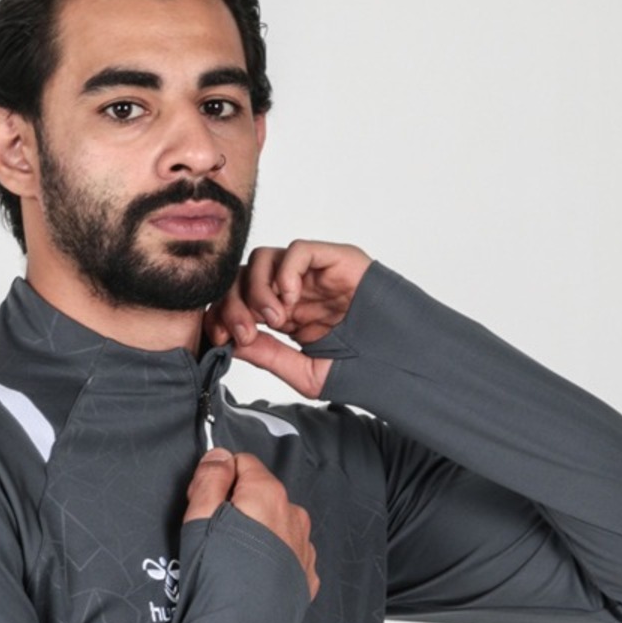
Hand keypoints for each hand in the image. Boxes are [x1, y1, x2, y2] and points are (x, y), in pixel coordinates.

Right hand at [184, 450, 319, 599]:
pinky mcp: (306, 577)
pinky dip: (272, 559)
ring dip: (257, 533)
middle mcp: (294, 517)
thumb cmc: (213, 583)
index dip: (219, 480)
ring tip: (235, 563)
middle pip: (262, 494)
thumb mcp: (197, 521)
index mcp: (268, 496)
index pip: (243, 463)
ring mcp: (304, 549)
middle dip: (239, 507)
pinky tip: (252, 577)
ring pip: (277, 525)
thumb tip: (219, 455)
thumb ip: (209, 479)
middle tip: (216, 538)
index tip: (206, 504)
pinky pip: (288, 554)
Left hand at [204, 241, 372, 397]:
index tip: (219, 338)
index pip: (238, 301)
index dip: (222, 314)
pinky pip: (297, 251)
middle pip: (244, 278)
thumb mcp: (304, 371)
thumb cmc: (362, 370)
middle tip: (242, 332)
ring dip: (257, 289)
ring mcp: (314, 274)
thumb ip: (268, 355)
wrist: (402, 363)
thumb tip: (229, 344)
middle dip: (233, 304)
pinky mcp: (335, 259)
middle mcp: (295, 290)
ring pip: (264, 259)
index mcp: (285, 316)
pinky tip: (290, 301)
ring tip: (274, 319)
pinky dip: (285, 272)